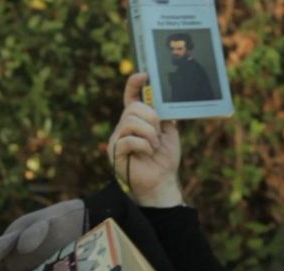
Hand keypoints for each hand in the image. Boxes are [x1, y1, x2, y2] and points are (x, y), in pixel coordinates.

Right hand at [109, 73, 184, 206]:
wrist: (162, 182)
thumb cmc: (164, 159)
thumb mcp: (168, 132)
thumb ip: (162, 116)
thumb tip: (159, 100)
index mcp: (136, 120)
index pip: (130, 97)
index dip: (134, 84)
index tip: (144, 75)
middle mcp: (123, 127)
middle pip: (133, 108)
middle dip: (151, 118)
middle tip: (158, 133)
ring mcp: (117, 139)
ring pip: (131, 121)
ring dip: (149, 133)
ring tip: (154, 145)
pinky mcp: (115, 153)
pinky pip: (128, 139)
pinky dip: (144, 145)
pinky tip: (148, 152)